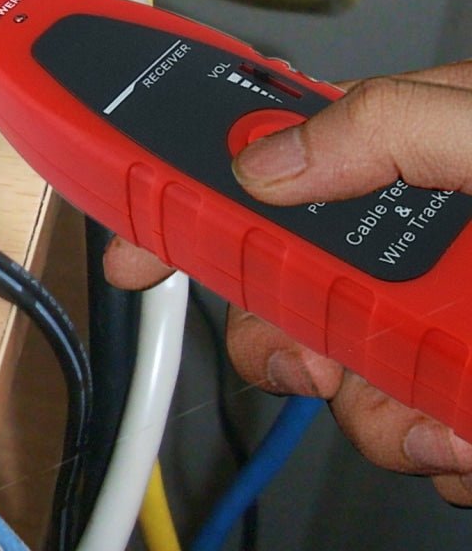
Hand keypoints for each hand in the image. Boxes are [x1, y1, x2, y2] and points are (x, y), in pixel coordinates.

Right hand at [103, 60, 471, 504]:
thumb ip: (381, 123)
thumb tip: (265, 162)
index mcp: (395, 154)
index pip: (258, 167)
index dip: (181, 202)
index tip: (132, 246)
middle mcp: (402, 235)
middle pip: (278, 285)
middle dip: (278, 336)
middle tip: (315, 353)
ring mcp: (430, 312)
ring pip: (337, 371)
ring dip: (370, 412)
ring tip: (440, 417)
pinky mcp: (455, 379)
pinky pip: (406, 425)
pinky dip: (427, 447)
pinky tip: (465, 434)